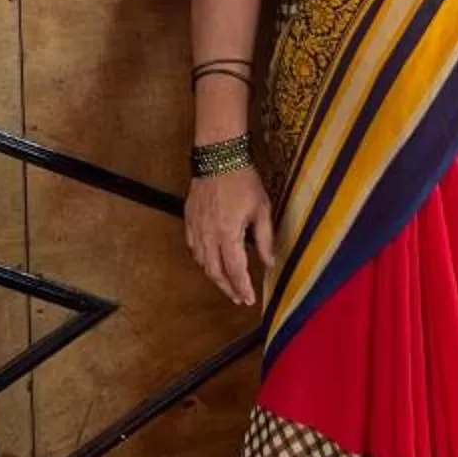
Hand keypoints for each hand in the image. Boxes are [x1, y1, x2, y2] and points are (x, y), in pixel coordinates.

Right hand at [185, 166, 275, 306]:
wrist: (218, 157)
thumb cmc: (243, 181)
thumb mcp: (262, 209)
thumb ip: (264, 239)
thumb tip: (268, 262)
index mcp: (228, 235)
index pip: (235, 270)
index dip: (242, 288)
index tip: (249, 299)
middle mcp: (208, 236)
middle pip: (215, 272)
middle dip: (228, 288)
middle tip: (238, 298)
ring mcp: (196, 228)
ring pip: (202, 262)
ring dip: (214, 277)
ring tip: (226, 284)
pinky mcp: (189, 220)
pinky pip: (193, 248)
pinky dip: (202, 260)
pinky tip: (209, 262)